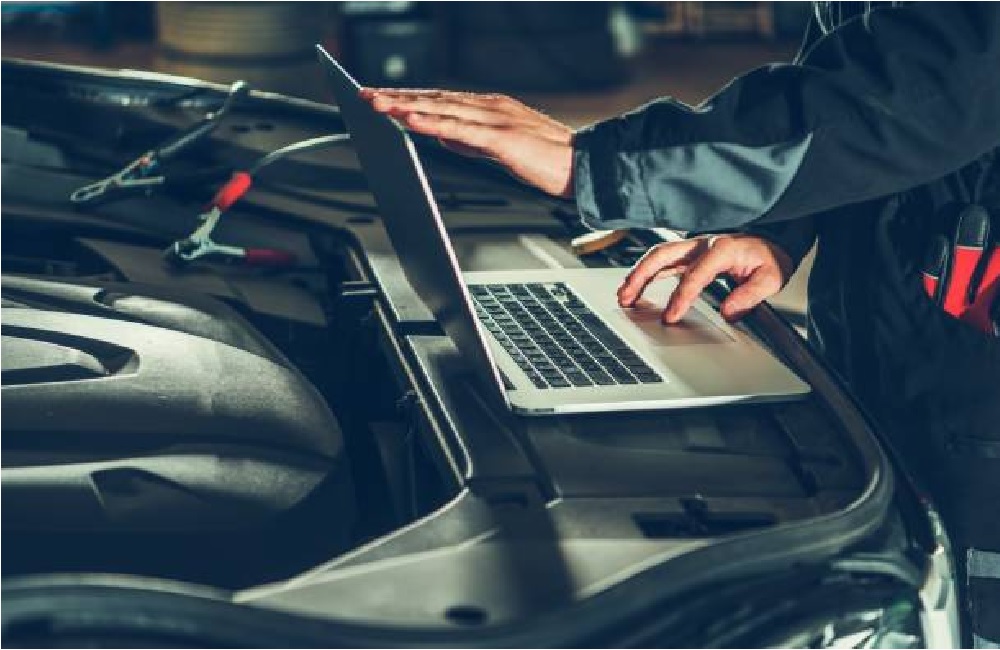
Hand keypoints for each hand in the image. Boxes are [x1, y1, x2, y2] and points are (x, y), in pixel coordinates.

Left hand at [361, 88, 574, 197]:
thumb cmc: (548, 161)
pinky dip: (432, 122)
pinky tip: (411, 120)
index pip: (441, 100)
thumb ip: (471, 140)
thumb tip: (442, 135)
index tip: (382, 98)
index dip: (409, 98)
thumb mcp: (501, 148)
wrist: (585, 168)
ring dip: (407, 105)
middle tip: (365, 95)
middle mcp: (490, 106)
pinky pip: (459, 128)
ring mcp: (495, 119)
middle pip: (435, 98)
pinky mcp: (501, 137)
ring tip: (377, 104)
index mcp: (490, 108)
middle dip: (398, 97)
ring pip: (442, 109)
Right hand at [618, 234, 794, 322]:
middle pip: (663, 256)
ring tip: (624, 295)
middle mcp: (703, 244)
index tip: (670, 317)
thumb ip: (749, 296)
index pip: (694, 276)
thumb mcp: (771, 278)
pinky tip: (637, 288)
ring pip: (658, 256)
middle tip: (627, 298)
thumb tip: (728, 312)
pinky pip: (664, 261)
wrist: (775, 239)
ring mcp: (695, 247)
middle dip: (641, 277)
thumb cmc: (771, 257)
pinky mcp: (691, 253)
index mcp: (721, 249)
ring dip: (638, 274)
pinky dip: (648, 273)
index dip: (680, 297)